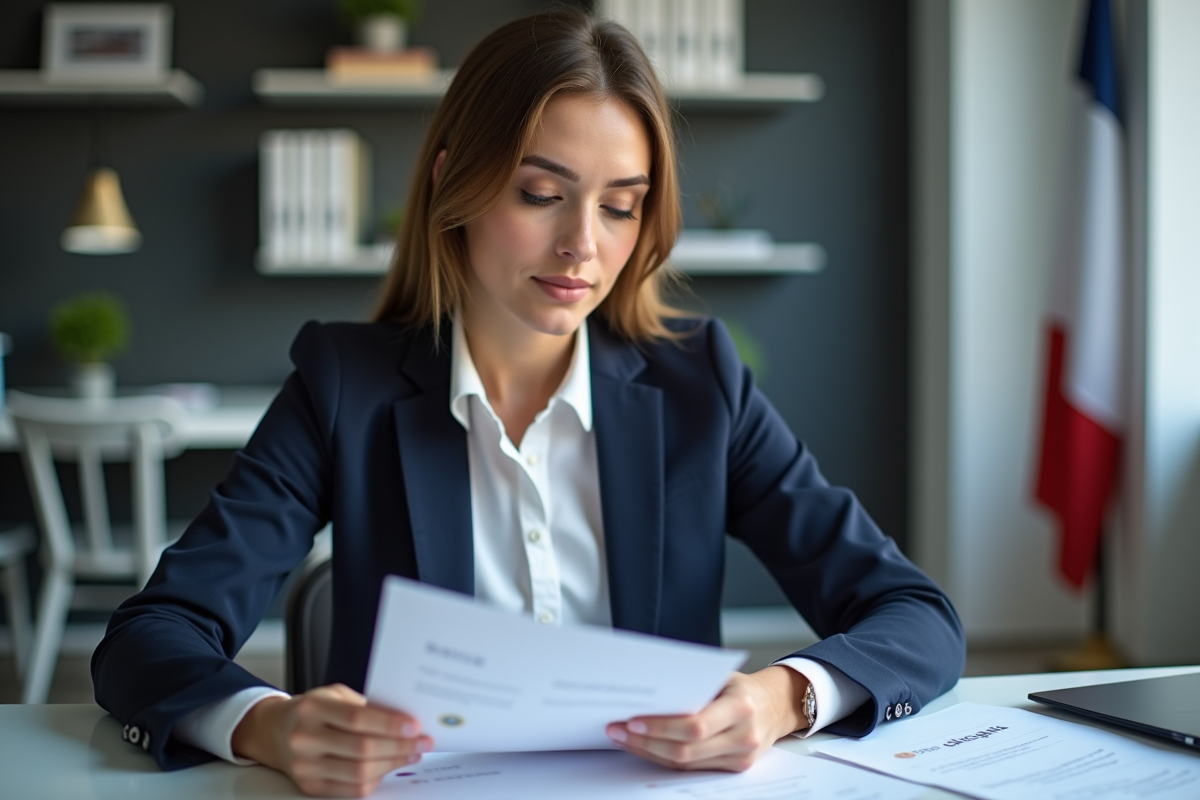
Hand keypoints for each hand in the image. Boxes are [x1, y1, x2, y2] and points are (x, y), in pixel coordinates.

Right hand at [231, 683, 432, 797]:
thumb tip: (407, 721)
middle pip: (362, 749)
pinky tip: (390, 767)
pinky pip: (351, 790)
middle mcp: (305, 738)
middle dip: (399, 747)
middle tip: (423, 742)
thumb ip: (366, 706)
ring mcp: (305, 767)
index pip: (358, 719)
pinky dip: (376, 779)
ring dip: (393, 765)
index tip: (415, 726)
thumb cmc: (313, 710)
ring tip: (411, 754)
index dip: (390, 724)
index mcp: (313, 708)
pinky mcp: (308, 787)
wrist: (274, 732)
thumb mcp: (335, 696)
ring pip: (359, 773)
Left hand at [605, 666, 807, 771]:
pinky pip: (691, 769)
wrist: (774, 706)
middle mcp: (743, 736)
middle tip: (618, 730)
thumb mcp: (722, 677)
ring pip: (685, 765)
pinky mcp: (733, 769)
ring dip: (649, 752)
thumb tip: (648, 689)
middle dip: (646, 742)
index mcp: (740, 707)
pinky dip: (664, 758)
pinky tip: (645, 747)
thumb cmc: (742, 688)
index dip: (662, 727)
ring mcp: (740, 757)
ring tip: (624, 738)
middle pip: (686, 751)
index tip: (633, 721)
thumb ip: (692, 684)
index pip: (696, 725)